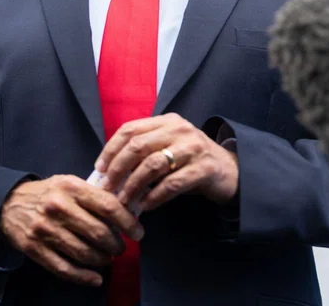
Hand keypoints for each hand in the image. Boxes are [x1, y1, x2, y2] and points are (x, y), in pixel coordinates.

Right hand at [0, 175, 143, 286]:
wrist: (8, 204)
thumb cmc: (48, 193)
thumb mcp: (69, 182)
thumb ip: (94, 194)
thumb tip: (127, 210)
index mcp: (71, 187)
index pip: (108, 206)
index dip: (127, 222)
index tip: (138, 233)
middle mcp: (59, 207)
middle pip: (99, 233)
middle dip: (117, 245)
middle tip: (121, 247)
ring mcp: (46, 230)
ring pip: (85, 253)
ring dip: (103, 260)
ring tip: (108, 258)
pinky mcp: (35, 249)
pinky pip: (65, 268)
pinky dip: (84, 277)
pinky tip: (95, 278)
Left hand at [94, 113, 238, 212]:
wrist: (229, 170)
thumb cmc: (190, 161)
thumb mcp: (168, 147)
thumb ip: (144, 153)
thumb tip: (108, 172)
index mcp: (166, 121)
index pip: (130, 129)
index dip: (111, 149)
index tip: (99, 168)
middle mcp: (179, 129)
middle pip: (138, 145)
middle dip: (118, 168)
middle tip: (108, 187)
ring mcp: (193, 147)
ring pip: (153, 164)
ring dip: (134, 185)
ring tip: (124, 200)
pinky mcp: (203, 168)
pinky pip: (172, 183)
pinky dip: (155, 196)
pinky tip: (146, 206)